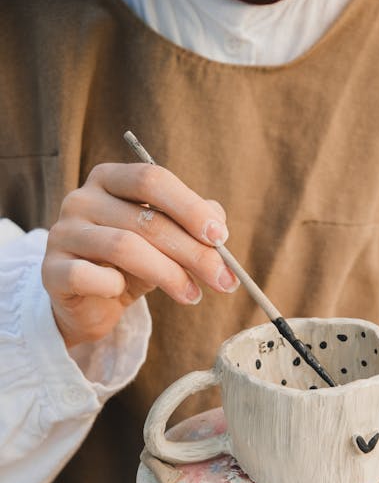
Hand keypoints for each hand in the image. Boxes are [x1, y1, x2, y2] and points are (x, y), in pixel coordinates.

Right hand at [42, 163, 238, 346]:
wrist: (88, 303)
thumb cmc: (131, 266)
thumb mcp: (164, 242)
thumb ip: (191, 226)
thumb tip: (218, 224)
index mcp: (110, 179)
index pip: (152, 179)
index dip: (190, 207)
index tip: (221, 237)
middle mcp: (81, 198)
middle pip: (146, 218)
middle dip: (193, 252)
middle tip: (222, 279)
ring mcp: (63, 233)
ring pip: (124, 247)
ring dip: (168, 274)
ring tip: (193, 296)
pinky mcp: (51, 270)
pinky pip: (89, 276)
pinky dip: (113, 287)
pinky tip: (123, 294)